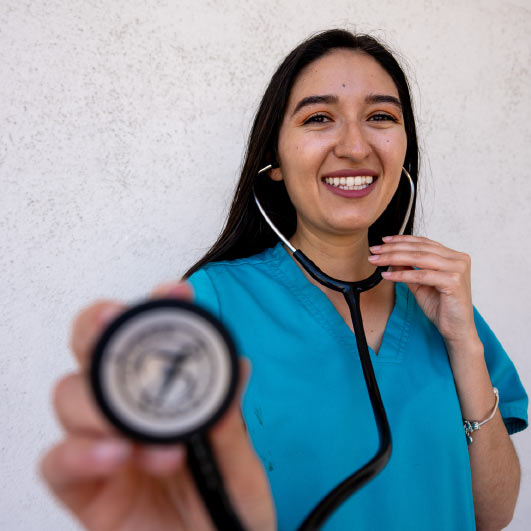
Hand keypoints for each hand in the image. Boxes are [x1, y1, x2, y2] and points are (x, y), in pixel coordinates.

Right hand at [39, 282, 275, 530]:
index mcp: (168, 401)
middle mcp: (129, 416)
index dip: (155, 310)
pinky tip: (115, 457)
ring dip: (101, 402)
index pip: (149, 343)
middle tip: (118, 323)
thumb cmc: (227, 515)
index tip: (176, 293)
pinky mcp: (84, 491)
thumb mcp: (238, 464)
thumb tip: (237, 366)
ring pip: (69, 397)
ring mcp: (103, 449)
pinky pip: (57, 463)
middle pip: (94, 354)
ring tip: (142, 432)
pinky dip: (79, 452)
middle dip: (101, 330)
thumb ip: (228, 422)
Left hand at [368, 235, 479, 351]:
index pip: (424, 243)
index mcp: (453, 256)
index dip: (402, 240)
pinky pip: (421, 275)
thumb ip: (408, 268)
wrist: (456, 330)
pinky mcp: (454, 281)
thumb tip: (390, 256)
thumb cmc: (441, 307)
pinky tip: (387, 276)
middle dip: (393, 248)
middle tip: (374, 250)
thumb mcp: (420, 284)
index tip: (383, 241)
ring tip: (376, 260)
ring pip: (418, 258)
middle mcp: (458, 259)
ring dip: (393, 258)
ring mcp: (458, 269)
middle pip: (419, 249)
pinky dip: (402, 275)